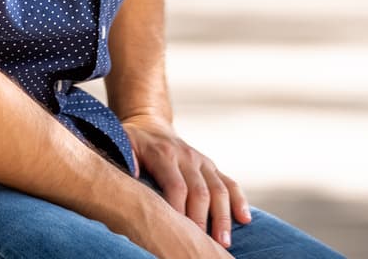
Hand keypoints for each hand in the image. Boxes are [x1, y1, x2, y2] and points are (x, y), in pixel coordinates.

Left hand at [120, 113, 251, 249]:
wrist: (150, 125)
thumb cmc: (133, 141)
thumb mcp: (122, 142)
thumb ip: (125, 156)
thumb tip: (131, 171)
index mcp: (164, 154)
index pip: (176, 185)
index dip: (179, 209)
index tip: (179, 231)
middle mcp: (187, 157)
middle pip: (200, 192)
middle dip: (203, 219)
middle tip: (203, 243)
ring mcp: (203, 162)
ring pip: (219, 190)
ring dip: (223, 217)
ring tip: (223, 241)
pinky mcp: (212, 167)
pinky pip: (231, 183)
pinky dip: (240, 201)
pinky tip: (245, 220)